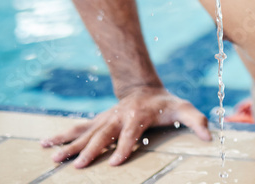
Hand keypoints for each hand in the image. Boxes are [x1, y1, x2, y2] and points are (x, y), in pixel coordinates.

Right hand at [40, 86, 210, 167]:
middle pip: (103, 135)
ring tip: (54, 157)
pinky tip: (45, 144)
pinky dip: (61, 135)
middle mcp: (118, 116)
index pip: (131, 132)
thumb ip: (196, 121)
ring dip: (69, 144)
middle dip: (91, 150)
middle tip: (79, 166)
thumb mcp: (184, 108)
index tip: (116, 162)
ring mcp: (105, 118)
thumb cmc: (166, 103)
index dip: (124, 146)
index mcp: (139, 115)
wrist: (145, 88)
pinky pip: (77, 128)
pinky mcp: (98, 121)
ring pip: (85, 131)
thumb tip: (208, 136)